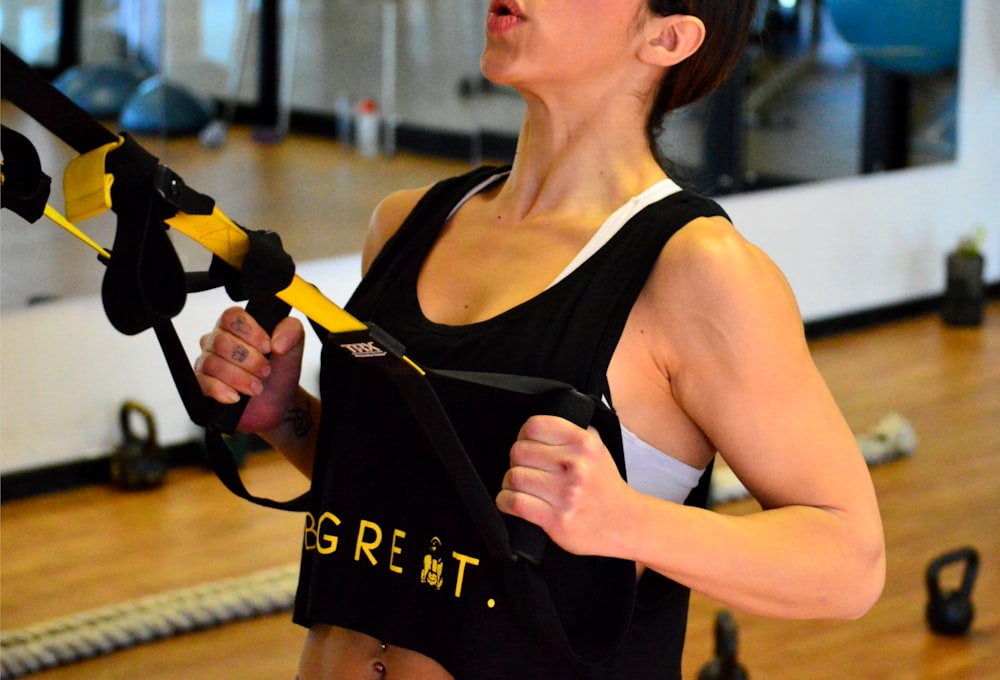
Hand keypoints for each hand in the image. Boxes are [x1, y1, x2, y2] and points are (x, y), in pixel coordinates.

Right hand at [194, 306, 304, 433]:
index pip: (231, 317)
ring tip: (257, 387)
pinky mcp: (203, 385)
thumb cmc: (280, 372)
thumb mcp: (294, 347)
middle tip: (265, 371)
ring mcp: (208, 363)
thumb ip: (291, 331)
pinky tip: (236, 396)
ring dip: (239, 378)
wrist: (279, 403)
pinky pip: (202, 383)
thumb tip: (277, 342)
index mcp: (237, 327)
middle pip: (221, 341)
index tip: (268, 347)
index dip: (250, 332)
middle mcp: (218, 342)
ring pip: (212, 363)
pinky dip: (221, 390)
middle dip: (248, 359)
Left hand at [497, 415, 633, 556]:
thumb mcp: (598, 450)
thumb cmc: (606, 487)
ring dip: (510, 483)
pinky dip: (506, 501)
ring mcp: (566, 494)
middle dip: (517, 461)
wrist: (625, 523)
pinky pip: (515, 503)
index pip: (535, 426)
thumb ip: (573, 433)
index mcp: (584, 444)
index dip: (524, 435)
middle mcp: (576, 466)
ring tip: (521, 487)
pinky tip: (513, 501)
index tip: (527, 444)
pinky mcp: (556, 520)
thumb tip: (540, 426)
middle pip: (519, 452)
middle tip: (526, 469)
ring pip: (514, 477)